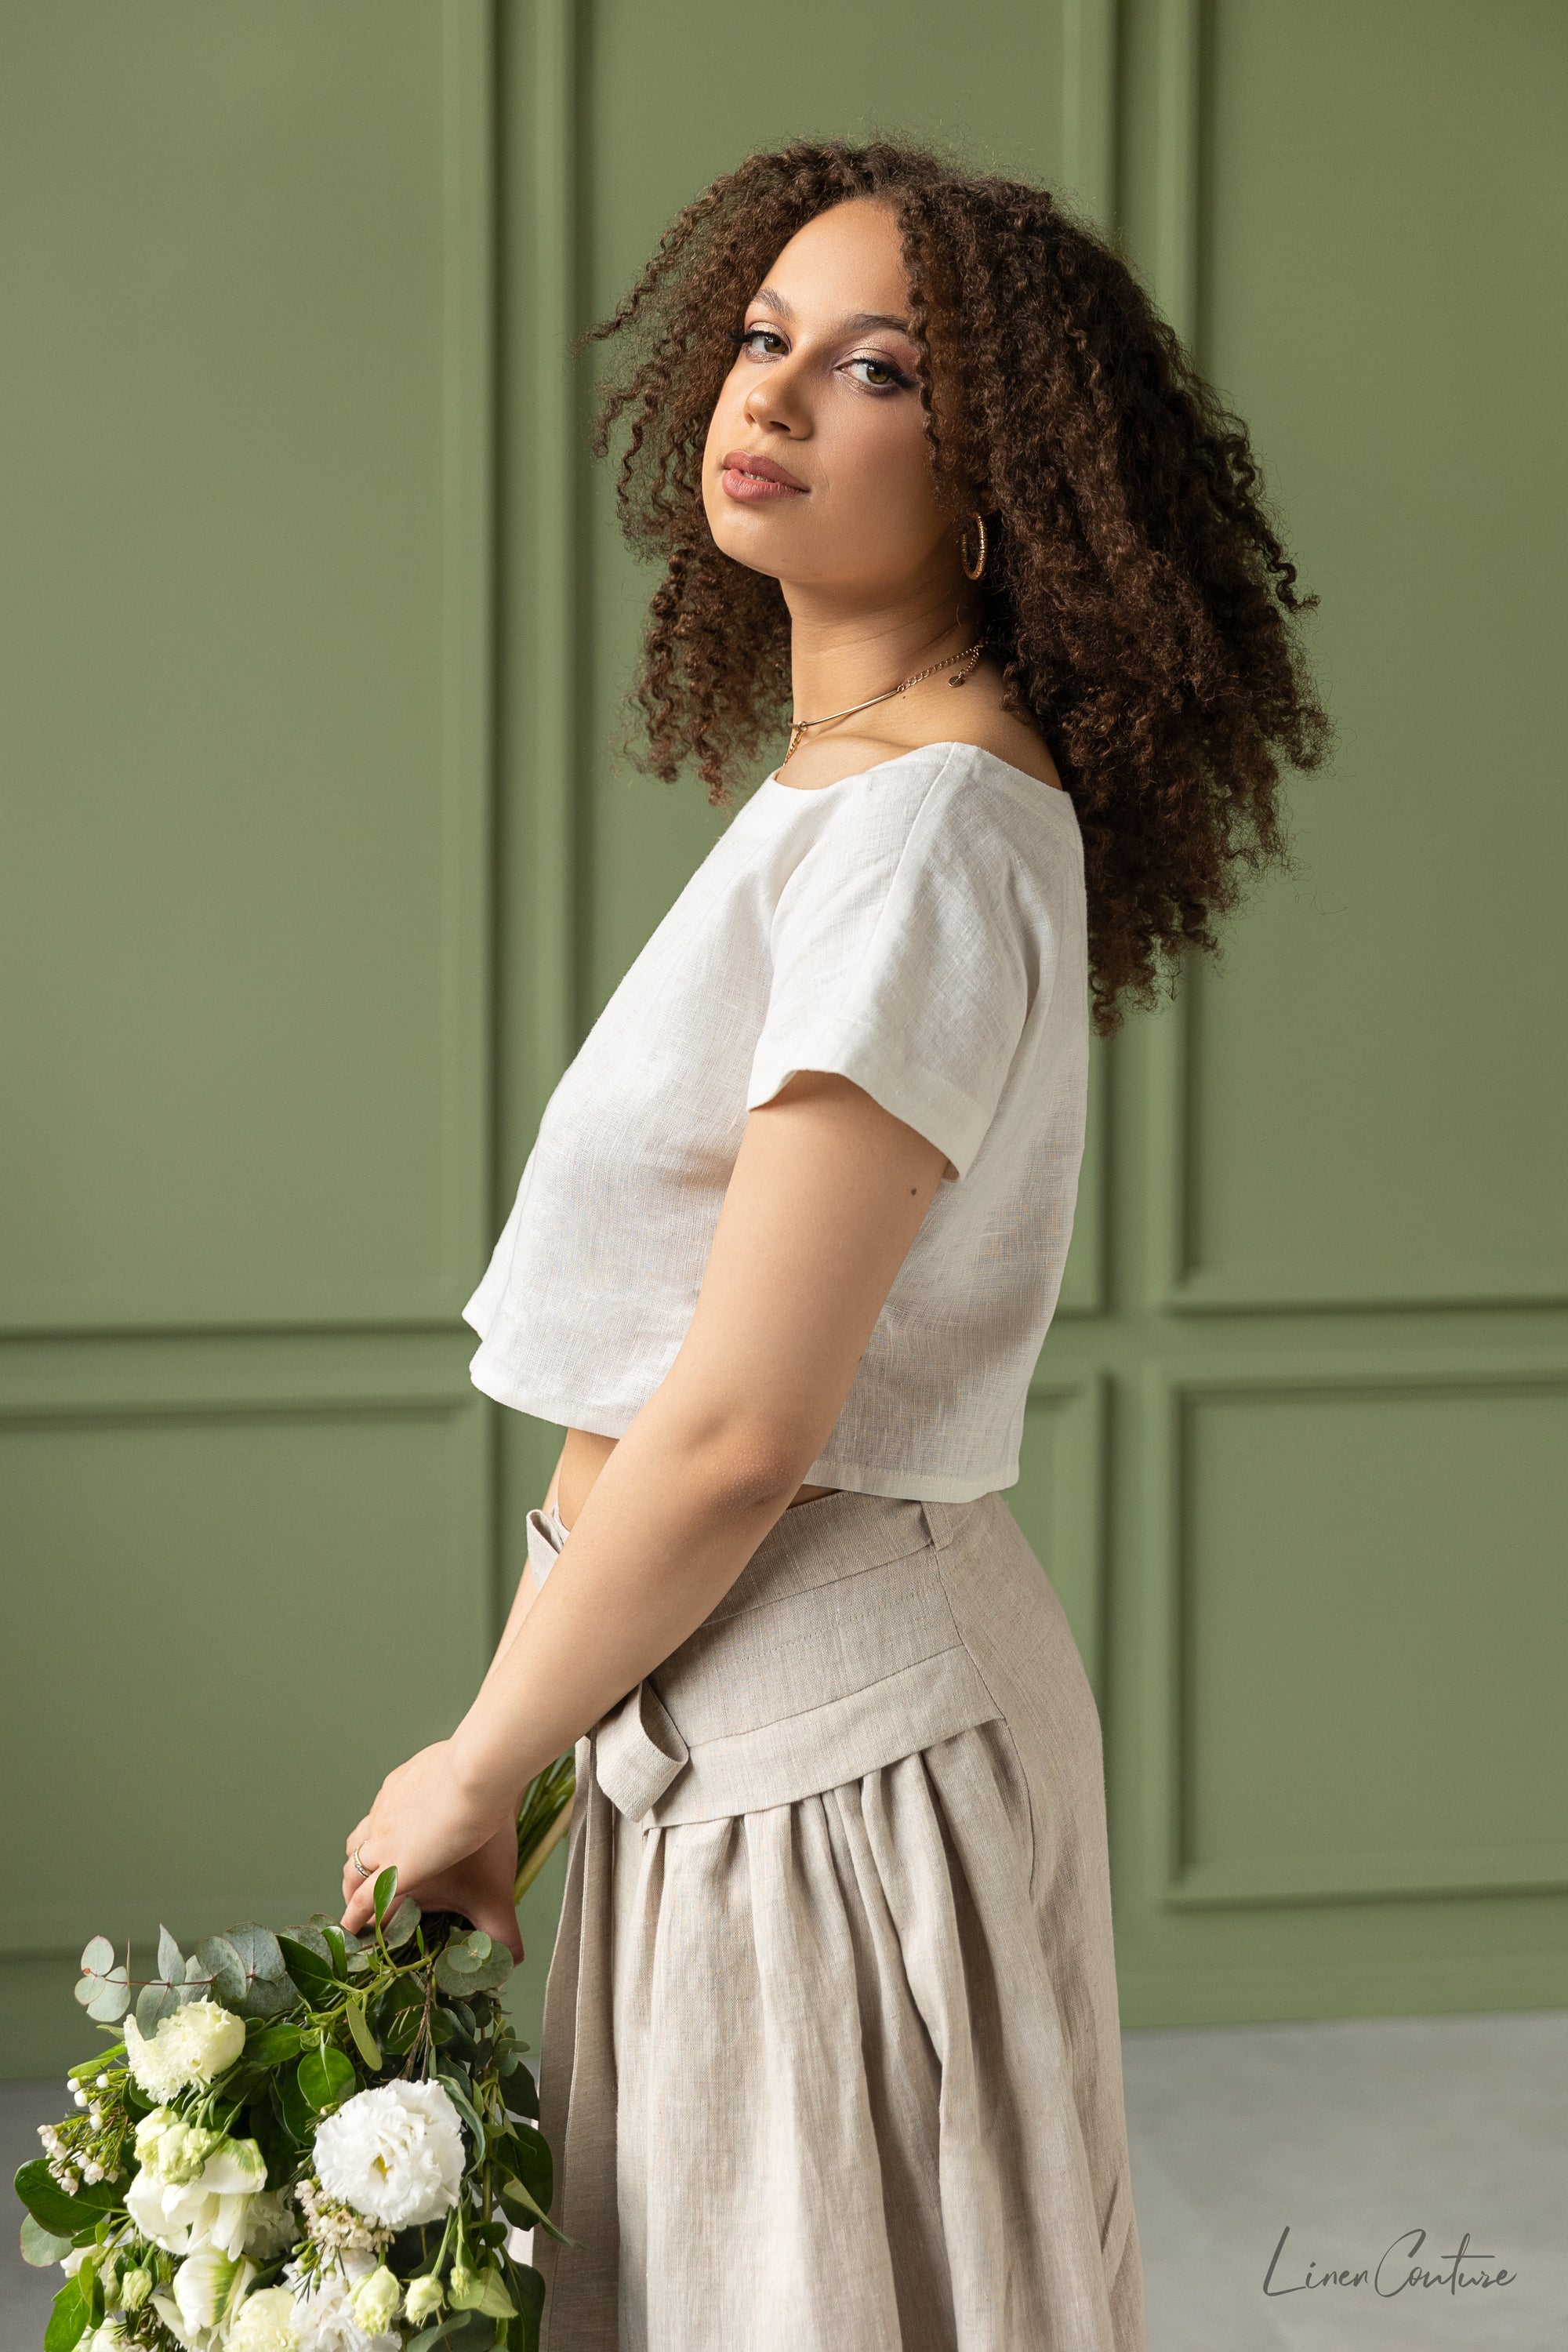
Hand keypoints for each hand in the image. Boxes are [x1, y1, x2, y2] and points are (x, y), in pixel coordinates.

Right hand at [340, 1743, 522, 1957]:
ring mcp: (385, 1809)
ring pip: (358, 1837)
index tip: (348, 1931)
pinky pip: (378, 1805)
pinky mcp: (395, 1782)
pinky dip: (380, 1819)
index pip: (364, 1905)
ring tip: (365, 1861)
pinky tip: (396, 1815)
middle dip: (351, 1889)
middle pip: (352, 1870)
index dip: (354, 1920)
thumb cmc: (487, 1839)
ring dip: (358, 1854)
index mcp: (398, 1875)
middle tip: (356, 1901)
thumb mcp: (496, 1895)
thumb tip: (515, 1963)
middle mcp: (381, 1843)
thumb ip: (501, 1934)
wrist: (478, 1775)